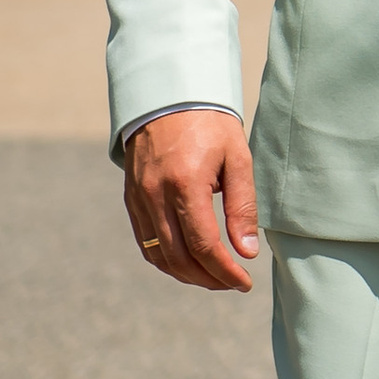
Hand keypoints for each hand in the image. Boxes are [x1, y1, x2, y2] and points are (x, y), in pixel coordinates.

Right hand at [123, 108, 259, 292]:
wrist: (169, 95)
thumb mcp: (237, 159)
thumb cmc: (211, 125)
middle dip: (208, 279)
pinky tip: (188, 262)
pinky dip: (166, 260)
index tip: (245, 283)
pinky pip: (145, 241)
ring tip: (213, 276)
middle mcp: (156, 194)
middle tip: (232, 283)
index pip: (204, 245)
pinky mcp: (131, 198)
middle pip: (179, 258)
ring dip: (186, 275)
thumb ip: (243, 207)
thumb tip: (247, 252)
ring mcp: (139, 198)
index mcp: (185, 183)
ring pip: (158, 255)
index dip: (225, 271)